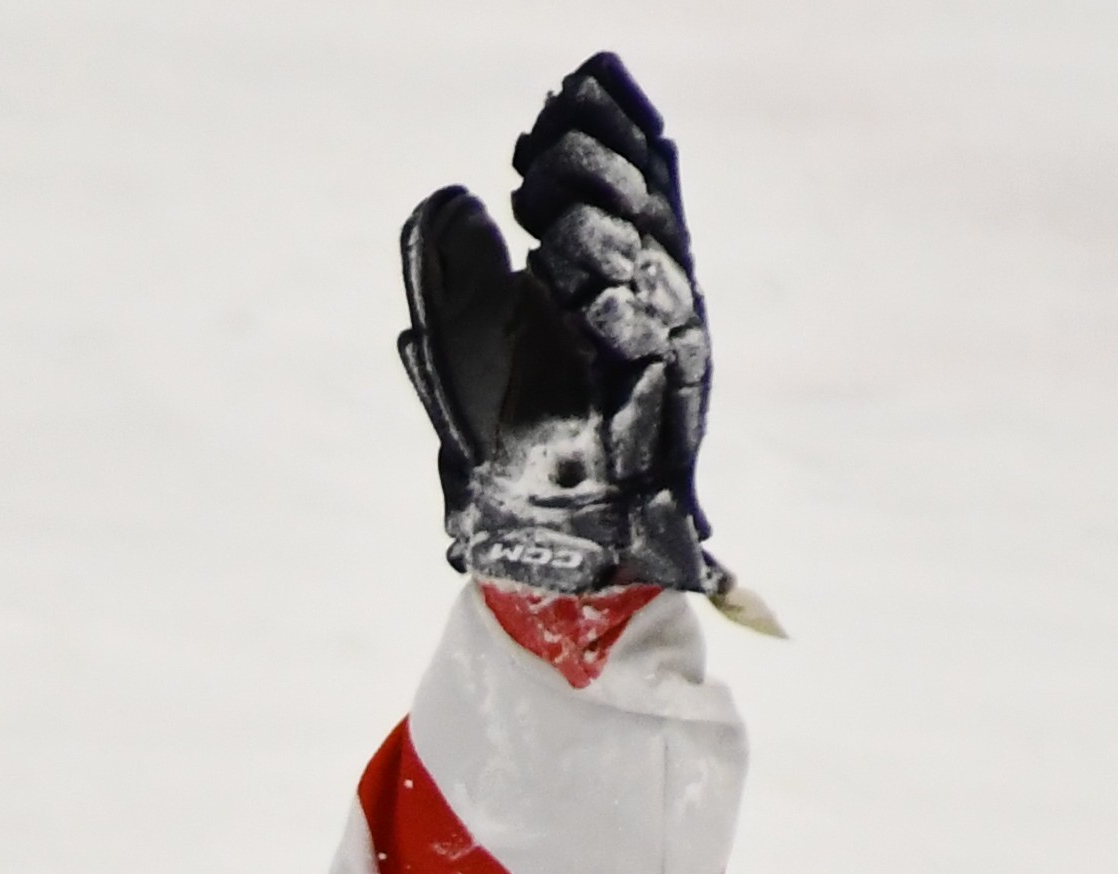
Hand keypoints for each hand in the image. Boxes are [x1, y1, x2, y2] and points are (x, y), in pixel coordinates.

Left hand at [397, 54, 759, 619]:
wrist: (542, 544)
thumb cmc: (511, 447)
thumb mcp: (467, 345)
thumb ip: (462, 275)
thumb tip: (450, 199)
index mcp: (616, 278)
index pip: (630, 181)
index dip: (606, 128)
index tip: (569, 84)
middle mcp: (654, 306)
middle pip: (646, 207)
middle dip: (596, 161)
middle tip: (537, 143)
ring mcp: (667, 357)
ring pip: (651, 264)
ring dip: (598, 220)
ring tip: (543, 194)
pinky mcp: (667, 412)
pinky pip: (656, 348)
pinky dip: (620, 310)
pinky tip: (577, 283)